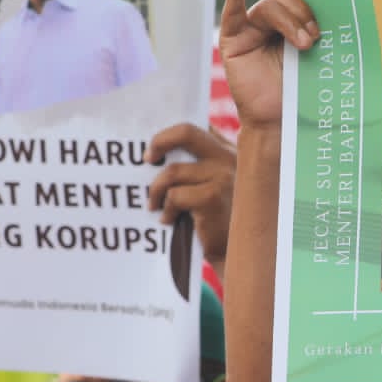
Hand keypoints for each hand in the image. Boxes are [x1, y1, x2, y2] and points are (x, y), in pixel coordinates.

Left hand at [147, 123, 236, 269]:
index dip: (171, 131)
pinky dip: (165, 209)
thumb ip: (194, 166)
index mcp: (227, 151)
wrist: (234, 254)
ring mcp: (223, 176)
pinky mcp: (213, 198)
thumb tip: (156, 151)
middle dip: (159, 141)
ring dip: (155, 190)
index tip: (153, 144)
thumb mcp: (209, 187)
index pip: (197, 127)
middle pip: (186, 133)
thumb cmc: (215, 220)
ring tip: (153, 205)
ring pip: (172, 172)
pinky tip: (168, 220)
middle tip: (147, 158)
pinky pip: (175, 196)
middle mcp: (229, 158)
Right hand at [218, 0, 319, 128]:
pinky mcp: (234, 40)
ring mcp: (251, 28)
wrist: (284, 120)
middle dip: (302, 10)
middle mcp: (271, 19)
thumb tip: (338, 0)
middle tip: (316, 35)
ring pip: (269, 5)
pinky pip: (232, 13)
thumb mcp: (319, 53)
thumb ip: (319, 26)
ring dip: (289, 21)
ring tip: (305, 45)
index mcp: (292, 16)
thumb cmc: (305, 88)